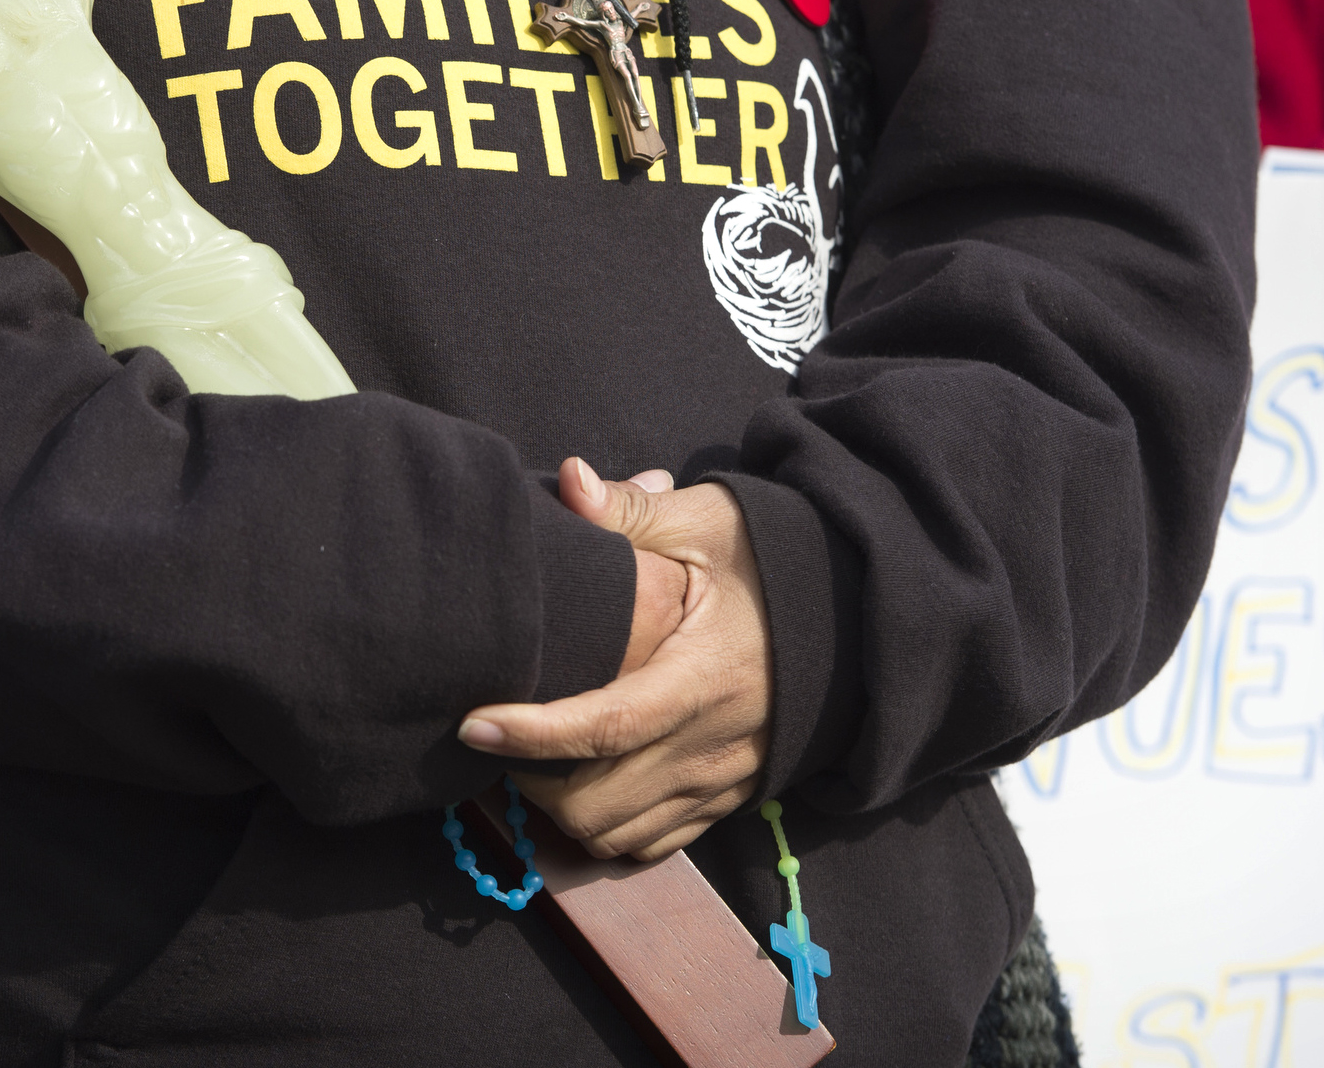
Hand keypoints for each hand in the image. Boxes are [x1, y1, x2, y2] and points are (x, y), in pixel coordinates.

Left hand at [459, 458, 772, 861]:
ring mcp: (723, 778)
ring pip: (616, 834)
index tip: (471, 723)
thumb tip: (567, 479)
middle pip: (598, 801)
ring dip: (561, 807)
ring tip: (532, 757)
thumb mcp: (706, 522)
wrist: (851, 611)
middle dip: (532, 778)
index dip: (531, 733)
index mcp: (706, 675)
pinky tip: (582, 778)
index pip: (606, 724)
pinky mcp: (728, 797)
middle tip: (499, 732)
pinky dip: (605, 824)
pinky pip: (650, 842)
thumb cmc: (767, 561)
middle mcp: (715, 742)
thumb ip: (630, 510)